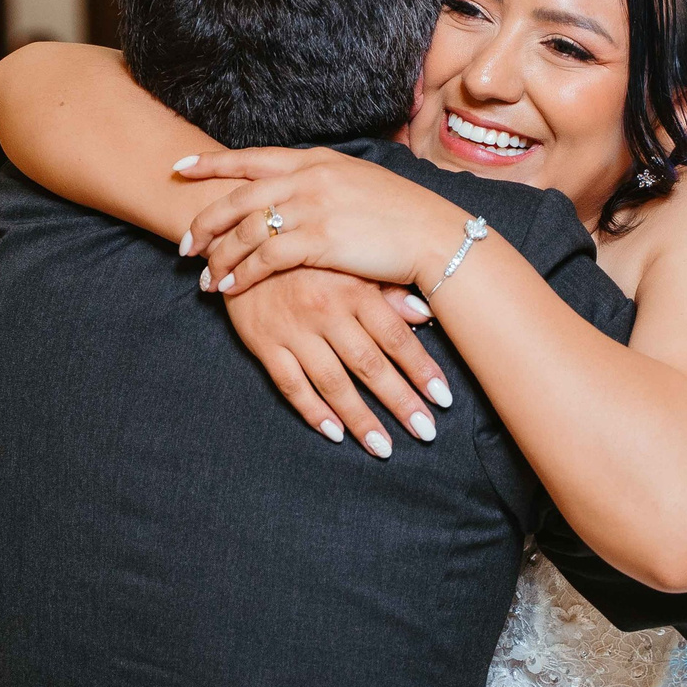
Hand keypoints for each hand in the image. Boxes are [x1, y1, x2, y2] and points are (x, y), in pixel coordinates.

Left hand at [181, 149, 466, 295]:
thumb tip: (294, 188)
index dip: (212, 165)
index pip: (251, 157)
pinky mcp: (320, 240)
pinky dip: (242, 274)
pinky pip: (266, 258)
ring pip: (247, 230)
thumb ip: (321, 181)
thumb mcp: (357, 183)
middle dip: (206, 222)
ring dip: (220, 257)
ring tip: (205, 278)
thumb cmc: (400, 216)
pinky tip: (231, 289)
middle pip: (239, 196)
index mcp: (316, 159)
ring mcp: (313, 207)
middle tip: (184, 246)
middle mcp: (309, 177)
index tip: (180, 169)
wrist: (433, 235)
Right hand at [223, 271, 452, 457]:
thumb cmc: (308, 254)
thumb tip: (427, 315)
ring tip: (383, 447)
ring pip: (332, 383)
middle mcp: (325, 311)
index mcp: (352, 289)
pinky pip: (290, 385)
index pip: (395, 337)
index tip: (443, 398)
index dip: (421, 370)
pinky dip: (312, 411)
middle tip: (426, 431)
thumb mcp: (350, 260)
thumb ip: (388, 290)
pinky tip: (335, 433)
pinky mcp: (264, 343)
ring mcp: (293, 330)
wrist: (243, 239)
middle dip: (400, 402)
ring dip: (360, 418)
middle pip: (369, 366)